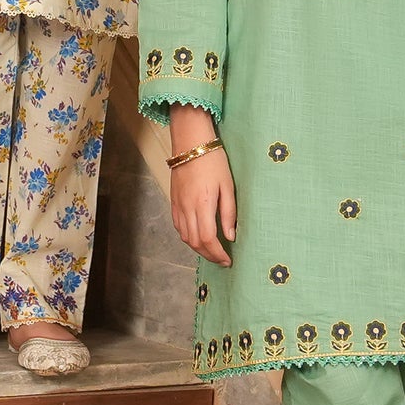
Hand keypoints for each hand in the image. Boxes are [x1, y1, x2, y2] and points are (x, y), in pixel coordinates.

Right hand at [167, 111, 235, 266]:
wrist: (191, 144)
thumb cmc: (214, 162)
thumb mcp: (228, 186)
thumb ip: (229, 213)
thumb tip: (231, 236)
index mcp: (203, 205)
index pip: (208, 239)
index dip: (217, 254)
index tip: (228, 260)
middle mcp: (187, 208)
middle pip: (195, 242)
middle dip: (209, 255)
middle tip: (222, 259)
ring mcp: (178, 205)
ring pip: (185, 237)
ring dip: (198, 248)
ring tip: (212, 251)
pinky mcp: (174, 201)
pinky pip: (178, 226)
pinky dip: (188, 237)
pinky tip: (198, 237)